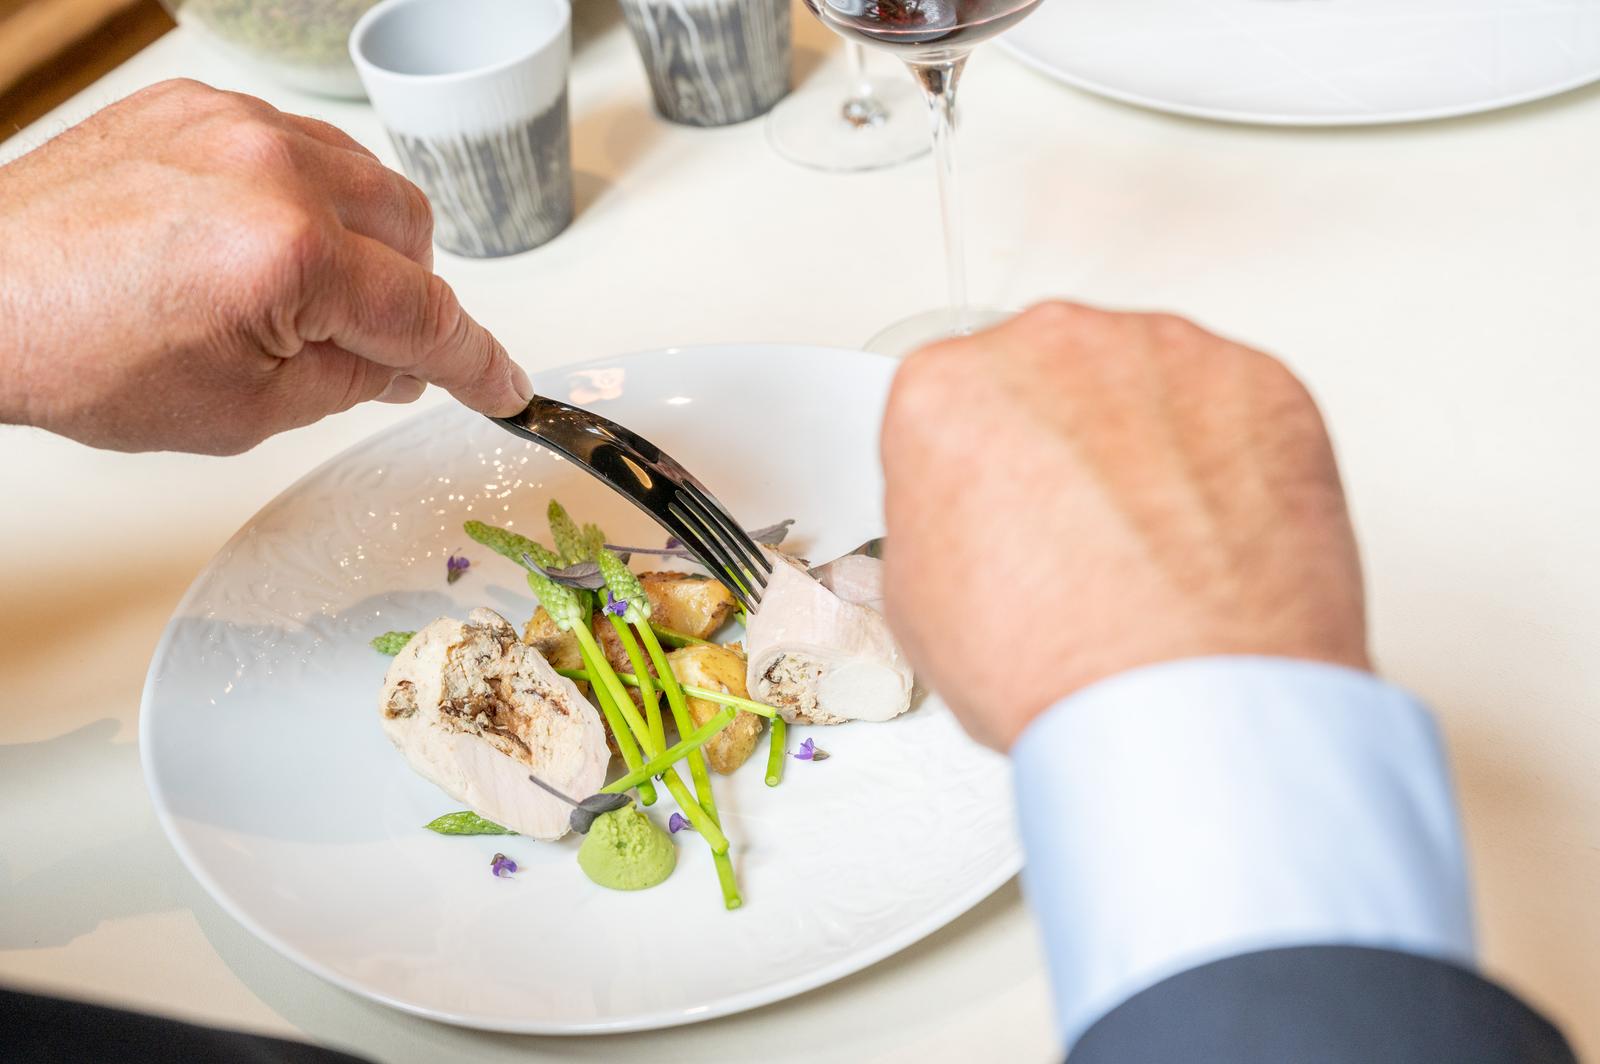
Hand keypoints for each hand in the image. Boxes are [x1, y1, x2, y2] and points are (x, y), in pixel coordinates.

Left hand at [0, 79, 530, 453]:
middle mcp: (274, 168)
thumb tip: (405, 364)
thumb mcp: (242, 410)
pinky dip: (308, 198)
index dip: (477, 363)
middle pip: (415, 233)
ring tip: (300, 292)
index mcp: (291, 256)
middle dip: (406, 296)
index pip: (426, 315)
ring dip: (364, 242)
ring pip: (368, 180)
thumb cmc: (81, 354)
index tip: (505, 387)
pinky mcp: (199, 104)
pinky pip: (302, 146)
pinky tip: (258, 241)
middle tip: (361, 346)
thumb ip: (349, 382)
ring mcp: (235, 124)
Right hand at [880, 302, 1369, 749]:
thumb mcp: (919, 602)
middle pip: (1050, 376)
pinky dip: (1232, 460)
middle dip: (1065, 443)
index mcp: (948, 388)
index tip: (1001, 505)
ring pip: (1146, 384)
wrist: (1184, 710)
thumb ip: (941, 514)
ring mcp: (1166, 355)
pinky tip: (1218, 538)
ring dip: (1148, 445)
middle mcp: (1053, 346)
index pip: (956, 403)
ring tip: (1156, 549)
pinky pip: (1237, 407)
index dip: (979, 467)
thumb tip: (973, 518)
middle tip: (1081, 534)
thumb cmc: (1059, 667)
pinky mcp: (1261, 380)